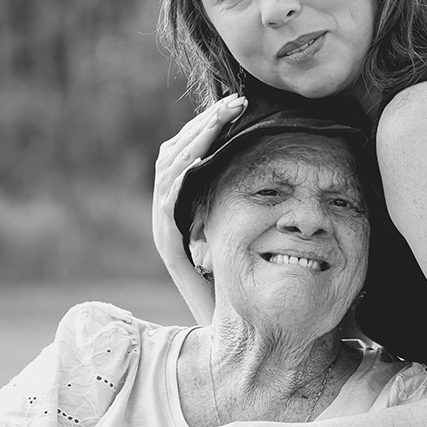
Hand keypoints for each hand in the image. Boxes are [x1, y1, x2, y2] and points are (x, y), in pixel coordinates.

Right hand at [152, 94, 247, 311]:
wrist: (226, 323)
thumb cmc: (240, 277)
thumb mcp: (241, 229)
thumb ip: (241, 199)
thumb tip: (261, 162)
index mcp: (185, 202)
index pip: (187, 151)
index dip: (207, 125)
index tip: (234, 105)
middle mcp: (169, 210)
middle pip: (174, 152)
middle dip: (204, 123)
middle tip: (232, 103)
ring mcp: (165, 226)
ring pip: (170, 169)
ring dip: (196, 140)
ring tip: (221, 119)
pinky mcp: (168, 242)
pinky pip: (169, 201)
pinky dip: (183, 175)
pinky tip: (201, 158)